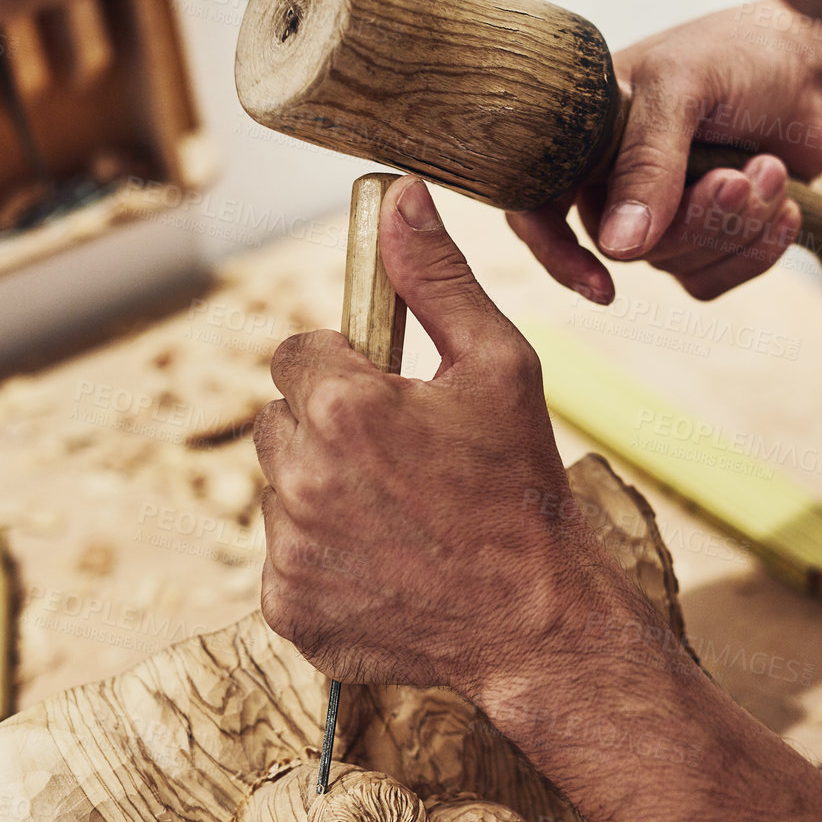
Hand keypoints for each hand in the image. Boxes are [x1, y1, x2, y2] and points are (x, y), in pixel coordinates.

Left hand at [255, 176, 618, 698]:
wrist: (541, 624)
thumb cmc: (525, 489)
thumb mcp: (501, 368)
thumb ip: (437, 280)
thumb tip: (399, 197)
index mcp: (342, 406)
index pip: (296, 354)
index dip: (345, 371)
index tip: (389, 400)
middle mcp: (300, 476)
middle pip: (280, 422)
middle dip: (329, 431)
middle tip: (402, 464)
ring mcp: (288, 551)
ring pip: (280, 492)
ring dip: (324, 496)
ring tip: (400, 519)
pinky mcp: (288, 609)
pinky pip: (284, 562)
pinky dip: (324, 563)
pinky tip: (386, 568)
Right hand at [506, 1, 821, 302]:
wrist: (815, 70)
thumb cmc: (739, 55)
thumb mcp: (684, 86)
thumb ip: (647, 161)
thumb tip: (618, 247)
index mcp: (585, 138)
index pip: (538, 208)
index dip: (556, 251)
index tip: (601, 283)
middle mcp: (614, 183)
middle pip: (631, 248)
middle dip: (698, 219)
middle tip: (742, 177)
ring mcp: (661, 217)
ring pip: (678, 266)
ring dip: (737, 225)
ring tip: (771, 170)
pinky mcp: (707, 240)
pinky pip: (714, 280)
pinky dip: (757, 249)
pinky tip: (784, 204)